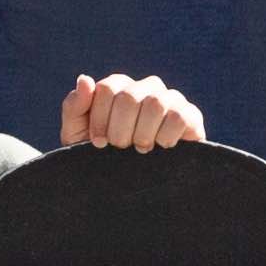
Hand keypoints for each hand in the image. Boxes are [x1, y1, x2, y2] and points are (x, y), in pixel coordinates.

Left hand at [62, 71, 206, 149]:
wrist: (128, 186)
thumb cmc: (100, 155)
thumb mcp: (76, 135)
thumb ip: (74, 107)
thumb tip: (85, 79)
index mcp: (119, 86)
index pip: (108, 89)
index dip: (100, 119)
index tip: (98, 142)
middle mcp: (146, 87)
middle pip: (129, 97)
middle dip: (119, 130)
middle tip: (119, 148)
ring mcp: (170, 99)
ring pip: (155, 103)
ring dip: (142, 134)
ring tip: (139, 149)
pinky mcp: (191, 116)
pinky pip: (178, 117)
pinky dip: (164, 137)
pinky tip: (160, 148)